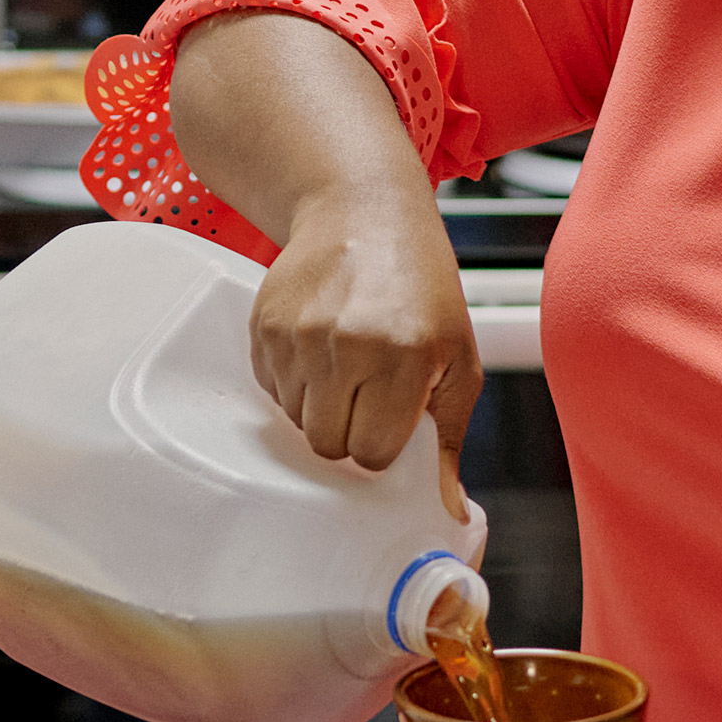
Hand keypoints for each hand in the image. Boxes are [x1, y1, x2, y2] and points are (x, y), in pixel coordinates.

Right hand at [250, 182, 481, 520]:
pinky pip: (271, 388)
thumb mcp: (457, 358)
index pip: (371, 454)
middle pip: (326, 445)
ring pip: (295, 420)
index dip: (382, 446)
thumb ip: (448, 438)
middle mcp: (347, 346)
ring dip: (319, 406)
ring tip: (347, 364)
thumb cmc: (421, 286)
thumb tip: (449, 511)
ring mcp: (299, 335)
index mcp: (402, 358)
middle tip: (368, 395)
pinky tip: (321, 346)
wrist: (364, 210)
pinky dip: (294, 381)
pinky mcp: (265, 324)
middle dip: (348, 431)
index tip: (392, 420)